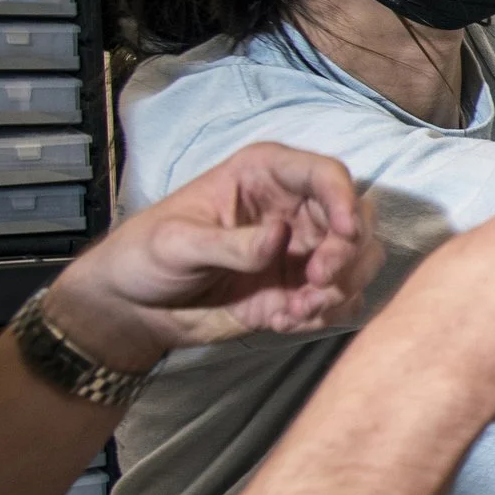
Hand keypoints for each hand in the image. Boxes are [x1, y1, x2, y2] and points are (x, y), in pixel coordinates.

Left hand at [43, 142, 376, 373]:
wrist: (134, 309)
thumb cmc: (144, 256)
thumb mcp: (176, 243)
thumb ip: (230, 243)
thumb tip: (280, 239)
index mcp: (265, 177)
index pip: (326, 175)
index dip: (345, 200)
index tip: (345, 234)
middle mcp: (294, 209)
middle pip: (357, 220)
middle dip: (348, 254)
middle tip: (318, 282)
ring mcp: (303, 251)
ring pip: (360, 261)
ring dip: (341, 289)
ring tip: (298, 309)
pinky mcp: (302, 290)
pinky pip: (342, 300)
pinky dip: (324, 314)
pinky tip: (283, 320)